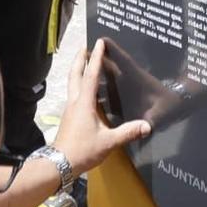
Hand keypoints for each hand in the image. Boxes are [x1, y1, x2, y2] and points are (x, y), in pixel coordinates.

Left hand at [52, 40, 150, 171]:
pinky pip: (74, 93)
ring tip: (84, 61)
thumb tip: (147, 125)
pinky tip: (85, 88)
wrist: (59, 164)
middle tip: (86, 46)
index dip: (96, 58)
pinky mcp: (68, 116)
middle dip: (80, 58)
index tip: (99, 42)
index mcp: (84, 103)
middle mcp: (75, 101)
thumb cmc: (82, 151)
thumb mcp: (108, 142)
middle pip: (75, 74)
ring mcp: (69, 109)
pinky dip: (78, 83)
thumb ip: (127, 132)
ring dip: (78, 69)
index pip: (91, 75)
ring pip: (72, 82)